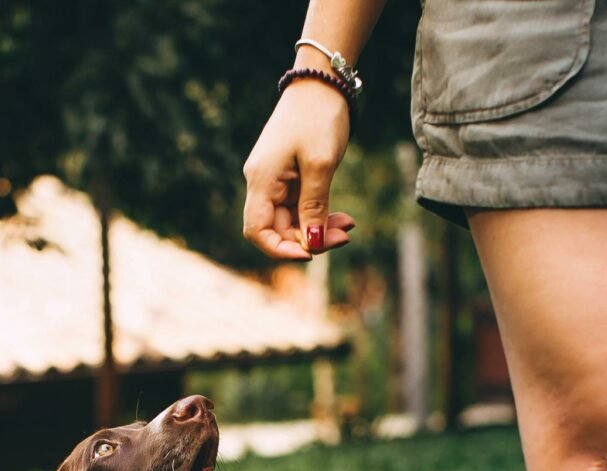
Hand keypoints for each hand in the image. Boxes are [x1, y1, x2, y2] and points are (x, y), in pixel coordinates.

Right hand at [242, 80, 356, 259]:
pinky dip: (320, 215)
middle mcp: (263, 183)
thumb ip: (315, 206)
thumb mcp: (321, 164)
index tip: (310, 253)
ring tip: (349, 226)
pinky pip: (301, 206)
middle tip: (345, 237)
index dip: (280, 249)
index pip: (257, 231)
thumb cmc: (318, 117)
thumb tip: (312, 243)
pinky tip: (343, 218)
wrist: (321, 82)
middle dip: (310, 239)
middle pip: (278, 229)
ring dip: (319, 228)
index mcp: (262, 180)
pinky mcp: (290, 176)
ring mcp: (276, 180)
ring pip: (293, 220)